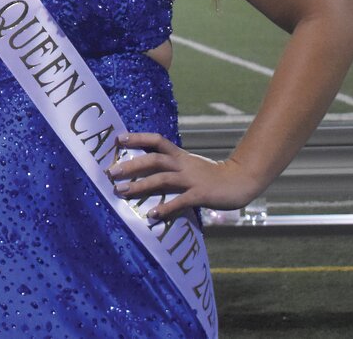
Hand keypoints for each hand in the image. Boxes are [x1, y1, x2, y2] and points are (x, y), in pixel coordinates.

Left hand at [109, 132, 266, 220]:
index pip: (157, 141)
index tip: (118, 138)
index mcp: (180, 156)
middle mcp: (184, 164)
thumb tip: (149, 168)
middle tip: (111, 172)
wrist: (241, 181)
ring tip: (122, 192)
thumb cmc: (212, 175)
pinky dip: (165, 208)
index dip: (138, 138)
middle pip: (154, 160)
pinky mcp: (201, 195)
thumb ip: (173, 165)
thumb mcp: (191, 164)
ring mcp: (192, 179)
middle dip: (131, 165)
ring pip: (162, 179)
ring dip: (140, 186)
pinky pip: (180, 201)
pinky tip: (152, 215)